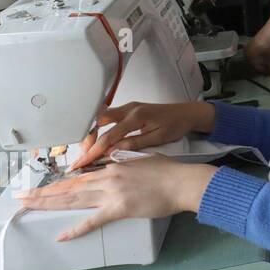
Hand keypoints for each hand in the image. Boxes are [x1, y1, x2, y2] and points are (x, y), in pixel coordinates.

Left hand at [16, 158, 217, 241]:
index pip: (78, 175)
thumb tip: (115, 165)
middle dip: (43, 193)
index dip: (58, 182)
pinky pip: (93, 220)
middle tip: (21, 197)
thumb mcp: (143, 160)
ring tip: (28, 206)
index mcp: (112, 166)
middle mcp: (106, 178)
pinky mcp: (119, 209)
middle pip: (68, 187)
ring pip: (74, 199)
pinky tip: (61, 235)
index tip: (42, 186)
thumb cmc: (168, 171)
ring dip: (49, 204)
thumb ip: (125, 163)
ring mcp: (111, 193)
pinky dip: (76, 229)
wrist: (182, 182)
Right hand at [71, 100, 214, 169]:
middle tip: (83, 156)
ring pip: (101, 118)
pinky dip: (101, 129)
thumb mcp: (157, 139)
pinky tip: (100, 141)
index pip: (108, 136)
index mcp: (136, 116)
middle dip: (87, 139)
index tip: (82, 162)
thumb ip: (134, 144)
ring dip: (93, 133)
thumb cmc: (176, 125)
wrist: (187, 113)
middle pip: (98, 122)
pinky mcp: (129, 109)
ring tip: (89, 151)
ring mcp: (128, 107)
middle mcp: (129, 109)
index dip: (93, 151)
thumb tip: (112, 152)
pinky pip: (109, 118)